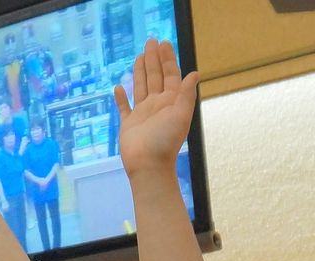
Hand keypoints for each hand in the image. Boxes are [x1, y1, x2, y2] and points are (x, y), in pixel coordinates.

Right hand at [116, 38, 199, 178]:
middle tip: (150, 41)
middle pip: (155, 77)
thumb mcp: (181, 115)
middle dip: (154, 59)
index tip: (163, 43)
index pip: (170, 75)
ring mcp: (142, 115)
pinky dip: (121, 98)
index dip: (167, 59)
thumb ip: (186, 94)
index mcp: (171, 102)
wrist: (149, 166)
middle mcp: (157, 106)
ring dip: (140, 72)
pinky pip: (124, 108)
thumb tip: (195, 73)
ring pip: (141, 87)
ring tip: (139, 56)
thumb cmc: (166, 141)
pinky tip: (119, 87)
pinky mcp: (129, 125)